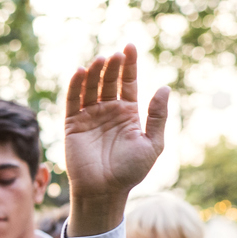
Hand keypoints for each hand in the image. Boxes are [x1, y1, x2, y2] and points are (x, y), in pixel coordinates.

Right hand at [63, 43, 168, 235]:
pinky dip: (75, 86)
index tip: (130, 46)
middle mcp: (108, 111)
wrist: (105, 191)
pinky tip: (81, 72)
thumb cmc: (131, 171)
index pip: (128, 82)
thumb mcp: (153, 143)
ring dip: (95, 72)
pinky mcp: (72, 124)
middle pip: (109, 81)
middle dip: (112, 66)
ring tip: (100, 60)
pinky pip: (73, 101)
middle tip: (116, 54)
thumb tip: (164, 87)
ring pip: (91, 87)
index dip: (130, 64)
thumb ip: (157, 116)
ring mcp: (89, 116)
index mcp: (128, 113)